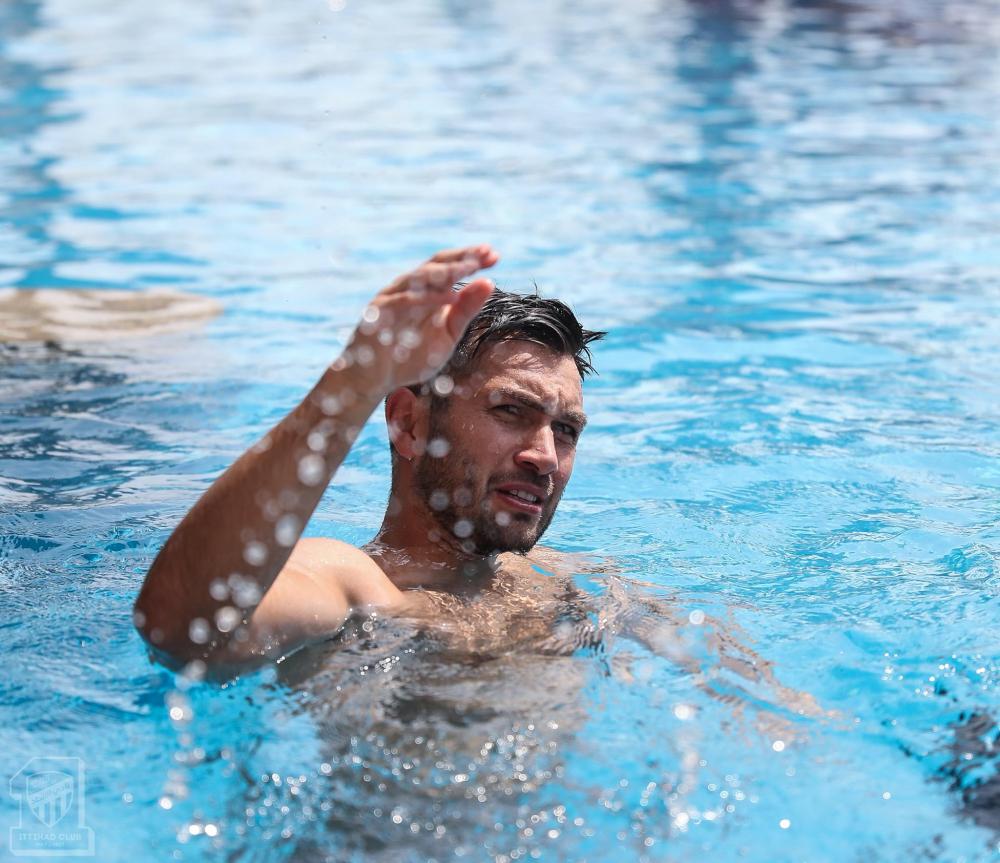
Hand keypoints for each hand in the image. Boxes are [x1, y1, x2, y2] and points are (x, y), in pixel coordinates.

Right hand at [337, 244, 499, 394]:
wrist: (375, 380)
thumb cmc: (411, 356)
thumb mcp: (448, 334)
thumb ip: (465, 311)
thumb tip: (488, 283)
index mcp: (427, 292)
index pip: (449, 267)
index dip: (470, 258)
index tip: (494, 255)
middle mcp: (409, 289)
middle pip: (436, 264)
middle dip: (461, 257)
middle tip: (485, 253)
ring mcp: (392, 298)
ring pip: (419, 277)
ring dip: (445, 271)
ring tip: (469, 267)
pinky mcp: (379, 314)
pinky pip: (404, 300)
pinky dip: (427, 298)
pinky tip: (450, 297)